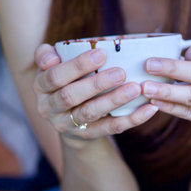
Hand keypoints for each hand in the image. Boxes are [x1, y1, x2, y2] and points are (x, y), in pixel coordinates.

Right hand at [33, 44, 158, 143]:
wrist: (68, 118)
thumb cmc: (65, 80)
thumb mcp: (53, 67)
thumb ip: (47, 56)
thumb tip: (52, 54)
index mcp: (41, 87)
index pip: (54, 77)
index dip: (77, 66)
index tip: (101, 54)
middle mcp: (49, 108)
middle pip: (71, 97)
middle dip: (97, 84)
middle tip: (121, 72)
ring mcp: (68, 125)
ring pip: (90, 113)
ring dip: (114, 101)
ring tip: (135, 88)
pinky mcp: (87, 136)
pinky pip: (110, 129)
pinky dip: (131, 119)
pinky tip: (148, 108)